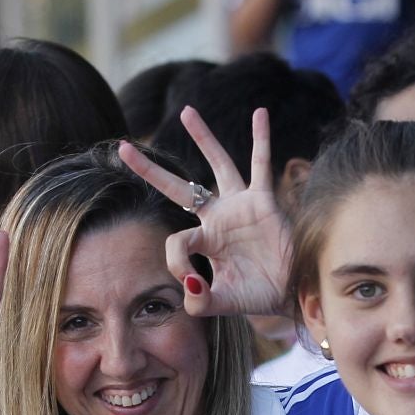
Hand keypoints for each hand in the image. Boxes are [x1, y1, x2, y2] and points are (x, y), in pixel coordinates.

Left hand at [118, 106, 291, 316]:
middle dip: (150, 171)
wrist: (291, 293)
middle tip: (122, 149)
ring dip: (202, 138)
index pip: (176, 241)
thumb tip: (189, 284)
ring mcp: (239, 206)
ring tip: (187, 111)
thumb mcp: (222, 303)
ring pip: (217, 165)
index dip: (177, 262)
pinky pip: (260, 165)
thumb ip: (200, 301)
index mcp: (203, 242)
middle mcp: (217, 218)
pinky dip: (261, 139)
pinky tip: (259, 113)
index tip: (192, 284)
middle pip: (177, 188)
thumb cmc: (258, 297)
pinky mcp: (262, 201)